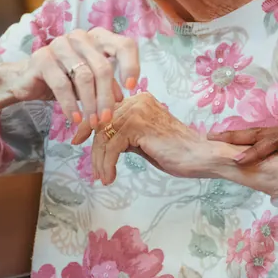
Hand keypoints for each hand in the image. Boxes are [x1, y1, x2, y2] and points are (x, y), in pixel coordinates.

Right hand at [0, 28, 139, 128]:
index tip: (131, 87)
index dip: (131, 65)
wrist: (27, 80)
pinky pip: (62, 84)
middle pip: (103, 67)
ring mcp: (60, 45)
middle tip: (107, 119)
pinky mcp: (42, 58)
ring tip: (93, 122)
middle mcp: (80, 37)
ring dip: (90, 103)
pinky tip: (75, 118)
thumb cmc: (65, 79)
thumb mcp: (90, 82)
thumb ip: (106, 84)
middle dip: (106, 96)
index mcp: (97, 37)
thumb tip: (120, 97)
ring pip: (84, 76)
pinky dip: (70, 104)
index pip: (124, 45)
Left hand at [75, 92, 201, 184]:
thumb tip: (100, 140)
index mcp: (139, 99)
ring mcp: (138, 110)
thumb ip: (124, 135)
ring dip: (100, 161)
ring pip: (103, 136)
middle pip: (101, 123)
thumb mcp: (143, 140)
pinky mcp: (138, 125)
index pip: (105, 110)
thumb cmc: (175, 151)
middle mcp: (137, 99)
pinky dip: (107, 165)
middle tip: (94, 171)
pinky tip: (110, 177)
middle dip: (94, 149)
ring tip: (104, 177)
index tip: (77, 140)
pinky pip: (111, 147)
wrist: (199, 156)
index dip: (88, 126)